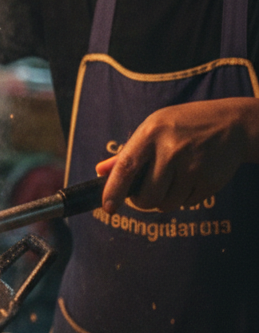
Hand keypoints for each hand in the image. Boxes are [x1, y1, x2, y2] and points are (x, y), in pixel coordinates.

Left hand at [96, 98, 258, 212]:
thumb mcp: (154, 128)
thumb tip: (100, 171)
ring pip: (166, 204)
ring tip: (173, 180)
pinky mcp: (209, 180)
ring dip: (165, 200)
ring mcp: (192, 166)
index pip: (125, 167)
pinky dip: (185, 198)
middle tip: (148, 191)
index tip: (107, 208)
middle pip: (146, 195)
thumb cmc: (183, 126)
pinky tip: (191, 179)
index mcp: (150, 133)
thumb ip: (128, 152)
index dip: (113, 190)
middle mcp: (170, 149)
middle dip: (143, 200)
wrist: (232, 124)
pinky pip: (187, 204)